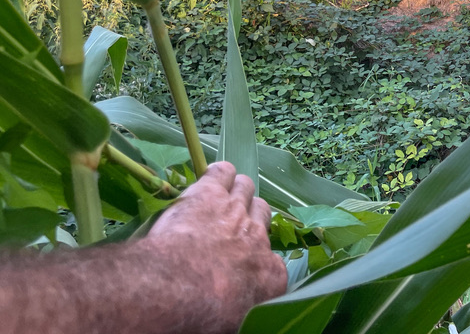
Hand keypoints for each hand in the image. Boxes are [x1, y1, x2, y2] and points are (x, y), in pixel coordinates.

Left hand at [145, 162, 286, 332]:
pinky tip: (209, 179)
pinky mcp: (209, 193)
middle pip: (262, 214)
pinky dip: (217, 174)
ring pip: (245, 187)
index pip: (273, 266)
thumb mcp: (233, 325)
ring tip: (220, 200)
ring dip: (235, 192)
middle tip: (229, 229)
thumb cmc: (201, 317)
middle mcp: (258, 238)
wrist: (175, 291)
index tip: (240, 272)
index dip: (256, 265)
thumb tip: (236, 314)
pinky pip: (222, 172)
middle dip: (249, 218)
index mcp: (271, 276)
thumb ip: (243, 310)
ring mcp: (235, 211)